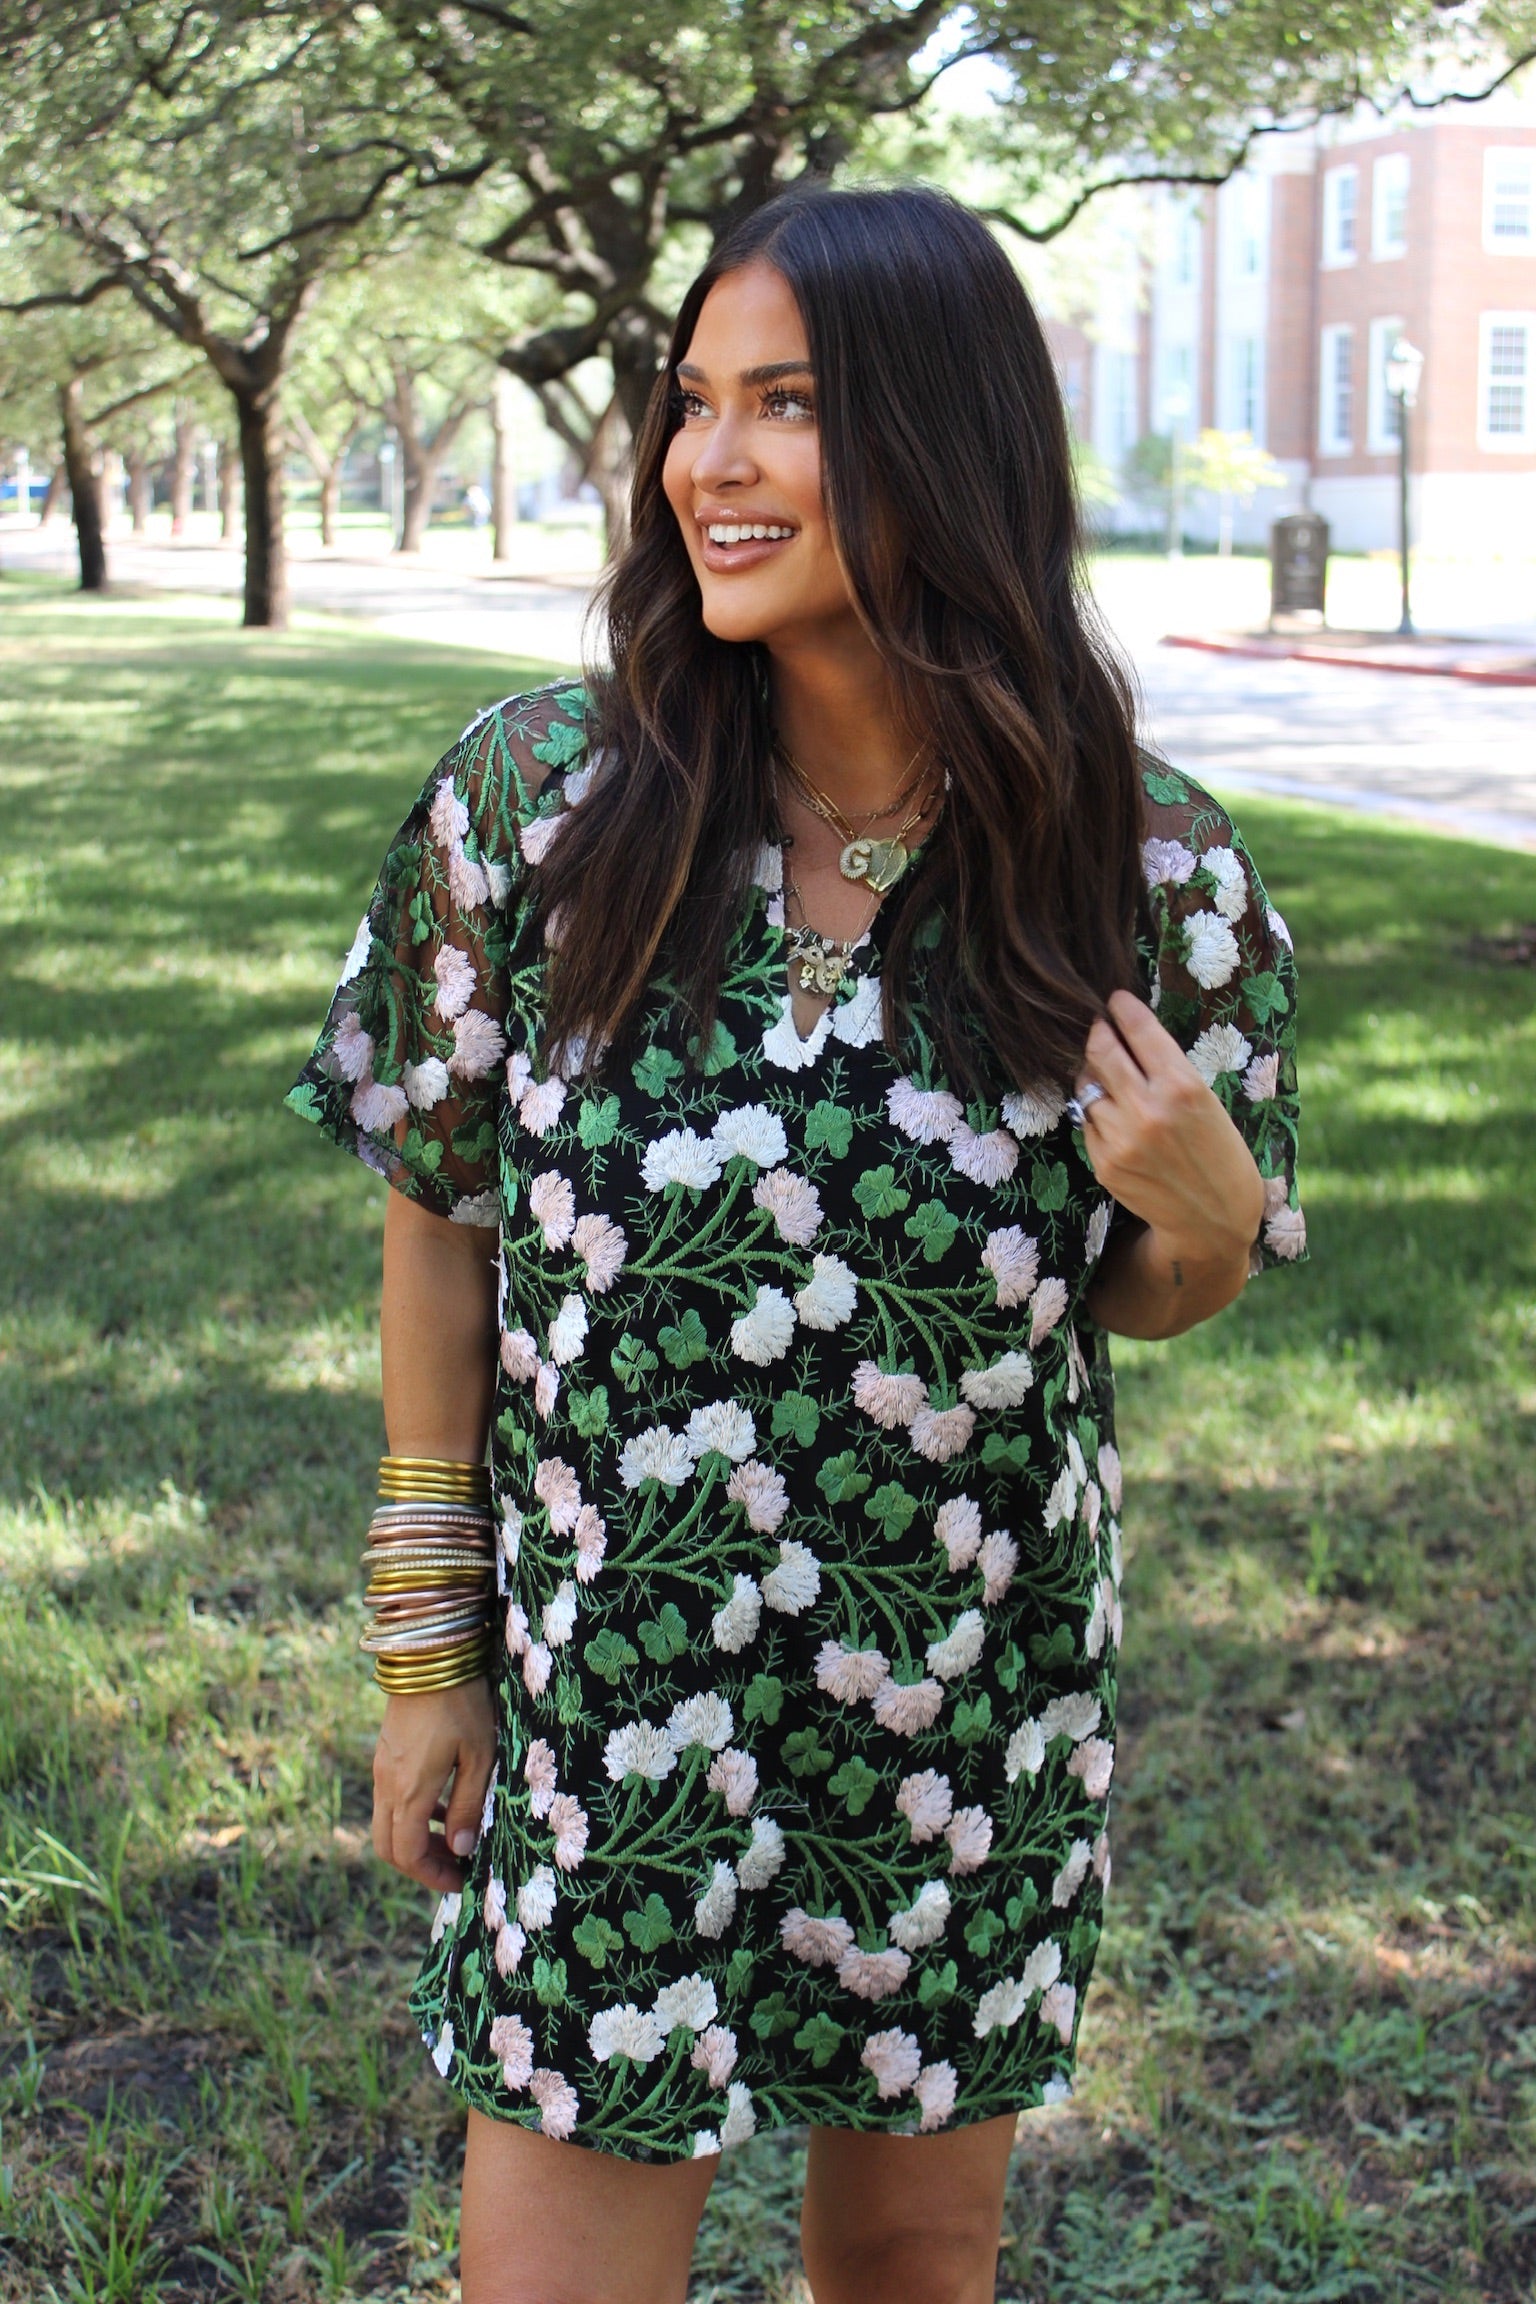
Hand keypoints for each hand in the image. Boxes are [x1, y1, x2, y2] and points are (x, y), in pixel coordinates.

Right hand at [372, 1678, 497, 1894]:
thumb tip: (463, 1850)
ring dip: (415, 1840)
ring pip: (386, 1824)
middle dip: (420, 1865)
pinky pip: (390, 1800)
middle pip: (388, 1847)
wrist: (430, 1654)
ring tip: (455, 1838)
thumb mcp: (479, 1756)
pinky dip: (411, 1815)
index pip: (407, 1854)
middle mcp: (387, 1784)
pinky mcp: (385, 1753)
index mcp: (409, 1791)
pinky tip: (443, 1805)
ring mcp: (382, 1768)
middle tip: (455, 1865)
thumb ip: (468, 1806)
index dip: (432, 1875)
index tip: (461, 1880)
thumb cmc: (462, 1704)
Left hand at [1076, 989, 1263, 1277]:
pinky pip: (1087, 1122)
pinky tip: (1113, 1115)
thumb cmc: (1220, 1155)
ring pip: (1086, 1085)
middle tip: (1098, 1024)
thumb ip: (1168, 1071)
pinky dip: (1096, 1112)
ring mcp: (1121, 1138)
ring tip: (1107, 1074)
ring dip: (1093, 1074)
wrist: (1213, 1220)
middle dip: (1097, 1031)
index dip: (1121, 1008)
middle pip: (1100, 1050)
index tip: (1114, 999)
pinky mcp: (1103, 1163)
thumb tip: (1127, 1034)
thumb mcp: (1209, 1103)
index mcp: (1183, 1087)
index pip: (1138, 1029)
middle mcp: (1148, 1109)